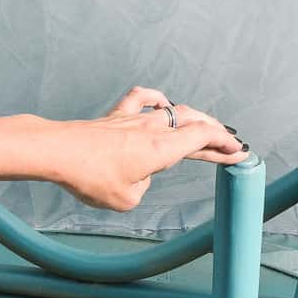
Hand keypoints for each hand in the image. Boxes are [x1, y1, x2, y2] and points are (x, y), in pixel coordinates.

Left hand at [51, 86, 248, 211]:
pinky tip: (164, 103)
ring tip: (206, 125)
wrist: (58, 152)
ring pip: (174, 111)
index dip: (225, 145)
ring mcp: (134, 118)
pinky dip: (158, 99)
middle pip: (194, 123)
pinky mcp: (115, 115)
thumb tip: (138, 175)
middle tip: (231, 144)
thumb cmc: (90, 178)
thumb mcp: (127, 199)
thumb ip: (142, 186)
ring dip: (193, 119)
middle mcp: (153, 129)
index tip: (239, 152)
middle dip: (217, 133)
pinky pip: (142, 98)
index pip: (203, 139)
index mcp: (162, 149)